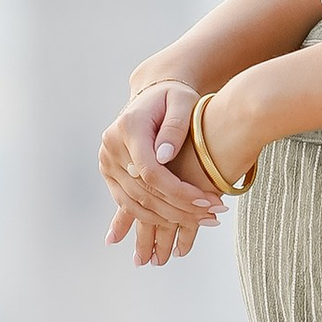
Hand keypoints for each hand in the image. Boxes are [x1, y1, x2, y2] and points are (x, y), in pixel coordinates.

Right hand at [100, 82, 217, 263]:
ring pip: (136, 204)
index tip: (208, 202)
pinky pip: (129, 205)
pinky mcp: (110, 175)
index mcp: (128, 128)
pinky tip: (179, 223)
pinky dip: (154, 218)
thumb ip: (175, 127)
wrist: (152, 98)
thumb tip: (165, 157)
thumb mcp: (182, 102)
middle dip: (182, 209)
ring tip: (203, 221)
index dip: (179, 192)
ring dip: (170, 219)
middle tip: (214, 216)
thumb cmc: (173, 98)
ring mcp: (107, 163)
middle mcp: (111, 148)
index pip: (151, 172)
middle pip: (145, 192)